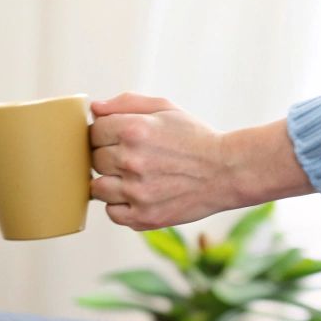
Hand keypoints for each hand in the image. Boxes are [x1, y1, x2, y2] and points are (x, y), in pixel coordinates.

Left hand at [89, 93, 314, 228]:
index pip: (93, 132)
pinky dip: (120, 205)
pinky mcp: (143, 217)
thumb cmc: (193, 137)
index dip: (105, 134)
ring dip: (111, 182)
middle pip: (94, 159)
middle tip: (133, 157)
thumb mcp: (165, 108)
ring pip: (97, 188)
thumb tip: (93, 109)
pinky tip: (138, 195)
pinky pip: (112, 213)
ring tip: (134, 177)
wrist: (227, 171)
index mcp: (133, 130)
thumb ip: (126, 103)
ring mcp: (136, 192)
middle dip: (109, 156)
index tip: (120, 138)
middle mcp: (131, 161)